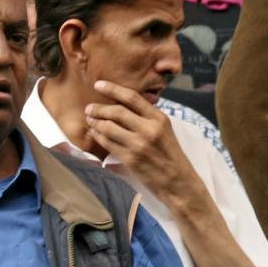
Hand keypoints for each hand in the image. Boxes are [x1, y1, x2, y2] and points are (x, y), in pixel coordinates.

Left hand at [85, 81, 198, 205]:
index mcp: (159, 119)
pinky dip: (98, 136)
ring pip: (108, 127)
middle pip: (117, 111)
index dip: (112, 89)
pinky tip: (95, 134)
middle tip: (89, 108)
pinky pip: (107, 143)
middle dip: (98, 108)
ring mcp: (139, 145)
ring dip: (95, 122)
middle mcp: (149, 129)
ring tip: (90, 120)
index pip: (132, 98)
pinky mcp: (130, 159)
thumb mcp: (166, 131)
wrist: (178, 182)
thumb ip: (147, 117)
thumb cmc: (171, 155)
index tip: (98, 84)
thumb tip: (123, 104)